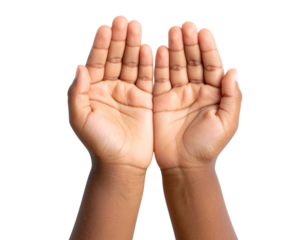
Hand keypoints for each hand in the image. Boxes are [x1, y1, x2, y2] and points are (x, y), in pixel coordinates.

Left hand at [67, 16, 153, 169]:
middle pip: (115, 58)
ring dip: (134, 46)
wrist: (121, 163)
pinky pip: (148, 78)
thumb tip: (79, 67)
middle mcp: (111, 87)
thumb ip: (77, 93)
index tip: (106, 28)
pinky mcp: (145, 99)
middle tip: (124, 20)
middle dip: (119, 39)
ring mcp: (129, 92)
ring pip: (132, 64)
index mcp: (93, 90)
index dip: (100, 45)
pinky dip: (149, 64)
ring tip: (136, 27)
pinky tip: (149, 49)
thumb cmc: (98, 143)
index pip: (96, 61)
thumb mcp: (80, 119)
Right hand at [153, 21, 243, 169]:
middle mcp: (196, 89)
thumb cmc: (208, 146)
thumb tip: (233, 70)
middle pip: (192, 61)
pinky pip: (159, 79)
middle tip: (185, 26)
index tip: (203, 32)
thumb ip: (232, 97)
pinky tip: (158, 51)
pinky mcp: (160, 100)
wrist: (184, 165)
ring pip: (175, 66)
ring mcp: (177, 94)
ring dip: (174, 49)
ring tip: (172, 32)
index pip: (212, 65)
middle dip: (189, 43)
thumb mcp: (227, 122)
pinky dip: (158, 65)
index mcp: (214, 93)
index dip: (208, 49)